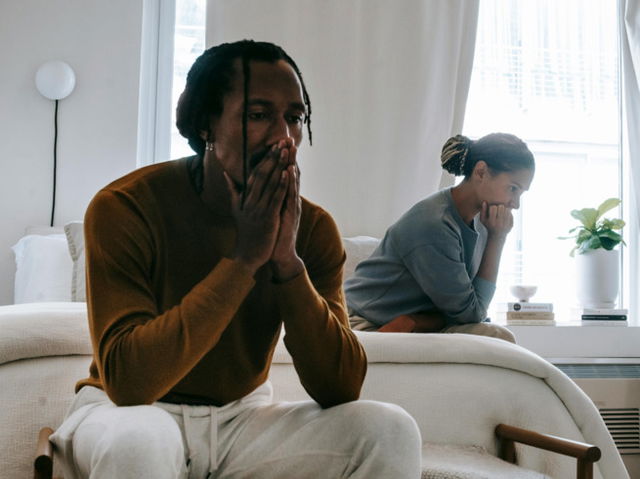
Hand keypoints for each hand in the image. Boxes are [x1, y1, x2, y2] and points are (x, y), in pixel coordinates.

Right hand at [224, 143, 288, 271]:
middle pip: (262, 174)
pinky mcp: (267, 217)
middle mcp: (250, 200)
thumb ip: (232, 190)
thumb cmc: (246, 232)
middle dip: (273, 157)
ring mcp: (258, 208)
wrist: (247, 255)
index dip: (265, 158)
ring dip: (279, 166)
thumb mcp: (236, 209)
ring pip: (270, 183)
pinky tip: (288, 173)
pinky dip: (282, 185)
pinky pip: (275, 198)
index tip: (274, 145)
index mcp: (244, 197)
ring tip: (286, 151)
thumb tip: (226, 174)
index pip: (255, 173)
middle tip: (282, 141)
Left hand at [270, 140, 303, 280]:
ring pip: (292, 182)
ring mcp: (291, 206)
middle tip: (289, 139)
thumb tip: (263, 185)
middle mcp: (290, 199)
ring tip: (291, 149)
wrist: (279, 253)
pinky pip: (291, 196)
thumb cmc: (274, 232)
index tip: (280, 143)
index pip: (284, 174)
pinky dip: (290, 183)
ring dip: (292, 164)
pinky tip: (290, 171)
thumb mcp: (269, 211)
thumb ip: (268, 198)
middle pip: (290, 174)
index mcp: (283, 197)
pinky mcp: (291, 214)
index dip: (282, 158)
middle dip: (289, 156)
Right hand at [480, 202, 512, 239]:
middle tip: (497, 210)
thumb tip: (485, 202)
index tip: (492, 210)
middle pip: (501, 207)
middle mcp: (499, 223)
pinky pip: (511, 214)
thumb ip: (483, 211)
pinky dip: (508, 213)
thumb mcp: (483, 220)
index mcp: (492, 222)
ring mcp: (506, 224)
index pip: (493, 207)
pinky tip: (505, 216)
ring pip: (507, 209)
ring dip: (504, 209)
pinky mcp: (511, 224)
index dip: (492, 207)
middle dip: (499, 207)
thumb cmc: (489, 226)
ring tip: (501, 213)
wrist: (497, 236)